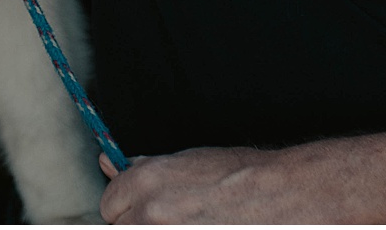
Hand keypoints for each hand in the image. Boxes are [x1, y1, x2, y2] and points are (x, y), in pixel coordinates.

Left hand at [99, 147, 310, 222]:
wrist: (277, 199)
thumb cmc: (235, 176)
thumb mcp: (183, 162)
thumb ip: (142, 169)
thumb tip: (108, 164)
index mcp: (144, 183)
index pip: (109, 205)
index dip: (126, 207)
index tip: (142, 209)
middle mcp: (150, 214)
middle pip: (121, 228)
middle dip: (140, 224)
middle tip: (172, 218)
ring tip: (191, 222)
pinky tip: (200, 227)